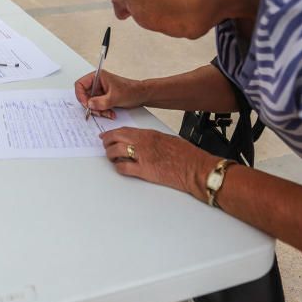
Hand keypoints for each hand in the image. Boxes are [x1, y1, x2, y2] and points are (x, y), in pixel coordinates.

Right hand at [74, 70, 145, 118]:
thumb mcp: (115, 97)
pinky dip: (102, 112)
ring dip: (98, 111)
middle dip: (91, 106)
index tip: (86, 104)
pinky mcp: (103, 98)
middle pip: (84, 96)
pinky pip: (97, 107)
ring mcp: (99, 91)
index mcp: (97, 76)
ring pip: (91, 103)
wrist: (140, 95)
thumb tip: (89, 104)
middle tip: (98, 111)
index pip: (80, 84)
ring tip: (108, 113)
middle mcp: (97, 83)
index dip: (81, 95)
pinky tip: (110, 113)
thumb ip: (101, 101)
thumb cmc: (131, 90)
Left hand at [99, 127, 217, 199]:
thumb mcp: (167, 139)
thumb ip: (152, 139)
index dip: (111, 133)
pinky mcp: (145, 171)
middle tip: (105, 147)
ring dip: (110, 155)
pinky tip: (121, 168)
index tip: (105, 135)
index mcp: (149, 134)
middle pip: (115, 138)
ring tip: (113, 159)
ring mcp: (143, 156)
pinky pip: (123, 167)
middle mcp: (143, 142)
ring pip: (115, 151)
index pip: (124, 130)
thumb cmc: (187, 155)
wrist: (196, 168)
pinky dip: (119, 168)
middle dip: (107, 142)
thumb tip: (140, 142)